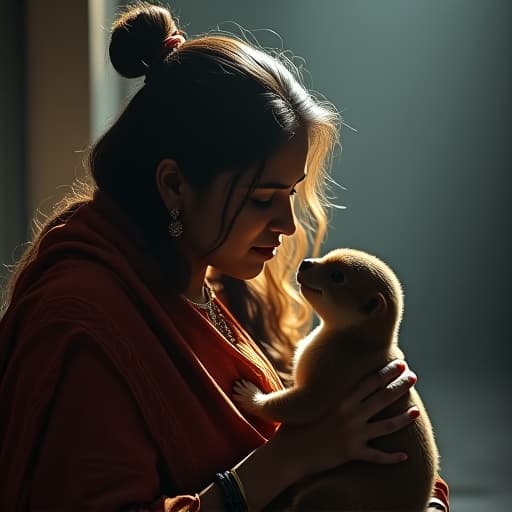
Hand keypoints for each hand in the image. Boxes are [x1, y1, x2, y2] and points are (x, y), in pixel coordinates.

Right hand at [233, 379, 263, 414]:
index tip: (233, 395)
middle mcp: (243, 393)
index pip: (234, 396)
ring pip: (241, 385)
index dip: (234, 395)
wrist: (261, 403)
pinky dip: (245, 382)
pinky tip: (244, 381)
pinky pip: (247, 383)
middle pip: (236, 389)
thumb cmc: (254, 408)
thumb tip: (238, 403)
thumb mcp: (246, 408)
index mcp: (241, 399)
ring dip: (239, 383)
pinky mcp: (252, 386)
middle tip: (234, 387)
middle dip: (235, 388)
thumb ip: (242, 405)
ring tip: (237, 382)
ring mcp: (247, 389)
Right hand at [268, 359, 418, 478]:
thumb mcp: (311, 401)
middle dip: (400, 385)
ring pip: (387, 425)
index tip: (400, 363)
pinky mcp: (352, 452)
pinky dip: (392, 457)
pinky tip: (405, 455)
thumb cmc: (297, 423)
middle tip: (413, 377)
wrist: (290, 451)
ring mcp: (353, 434)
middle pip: (382, 397)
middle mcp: (350, 414)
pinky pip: (378, 456)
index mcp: (341, 399)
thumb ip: (325, 390)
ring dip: (404, 418)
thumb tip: (332, 376)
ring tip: (416, 410)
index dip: (387, 372)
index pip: (370, 382)